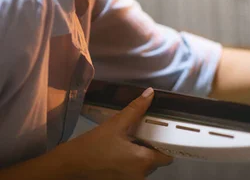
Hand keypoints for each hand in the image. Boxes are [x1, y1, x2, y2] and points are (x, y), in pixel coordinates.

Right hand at [54, 88, 172, 179]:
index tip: (162, 134)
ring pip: (143, 168)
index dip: (167, 145)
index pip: (167, 157)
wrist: (67, 166)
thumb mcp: (116, 124)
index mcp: (143, 162)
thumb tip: (150, 93)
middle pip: (155, 162)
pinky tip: (119, 151)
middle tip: (143, 133)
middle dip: (151, 149)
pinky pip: (131, 172)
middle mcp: (140, 176)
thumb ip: (136, 109)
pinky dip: (129, 163)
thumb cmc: (93, 146)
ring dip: (139, 156)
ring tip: (130, 140)